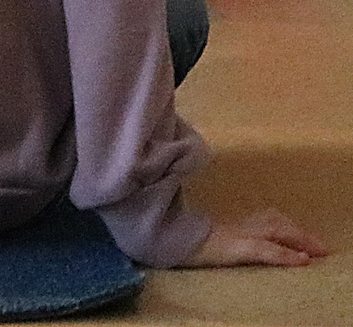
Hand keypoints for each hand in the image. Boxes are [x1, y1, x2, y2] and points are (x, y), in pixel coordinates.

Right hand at [179, 208, 327, 266]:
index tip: (299, 232)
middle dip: (299, 232)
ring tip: (316, 250)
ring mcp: (235, 234)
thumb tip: (213, 224)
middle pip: (274, 222)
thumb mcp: (195, 230)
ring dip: (299, 240)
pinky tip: (302, 260)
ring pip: (275, 232)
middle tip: (320, 245)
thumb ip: (208, 225)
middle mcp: (235, 225)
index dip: (284, 224)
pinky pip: (266, 250)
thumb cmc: (173, 235)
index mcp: (228, 224)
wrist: (159, 237)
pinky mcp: (235, 247)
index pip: (263, 218)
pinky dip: (286, 255)